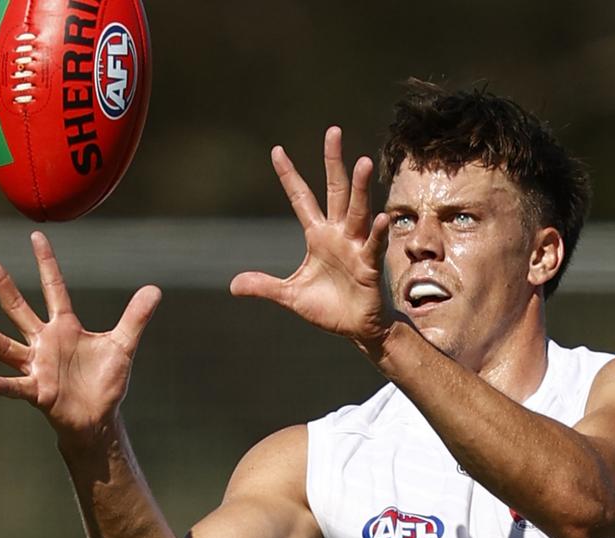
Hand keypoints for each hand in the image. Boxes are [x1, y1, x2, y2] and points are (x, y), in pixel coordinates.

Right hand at [0, 231, 160, 445]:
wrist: (98, 418)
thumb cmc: (105, 381)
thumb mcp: (123, 345)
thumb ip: (135, 318)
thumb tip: (155, 289)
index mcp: (65, 326)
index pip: (54, 287)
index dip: (46, 262)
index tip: (36, 235)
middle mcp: (44, 341)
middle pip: (18, 307)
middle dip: (1, 283)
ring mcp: (37, 366)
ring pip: (6, 346)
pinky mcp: (38, 391)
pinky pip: (17, 386)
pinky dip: (3, 385)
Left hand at [230, 127, 394, 356]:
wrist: (357, 329)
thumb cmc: (328, 308)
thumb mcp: (290, 296)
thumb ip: (265, 286)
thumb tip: (233, 286)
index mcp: (317, 236)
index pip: (301, 198)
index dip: (289, 175)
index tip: (277, 150)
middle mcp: (337, 234)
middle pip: (336, 191)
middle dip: (333, 162)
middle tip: (332, 131)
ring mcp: (355, 246)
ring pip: (357, 211)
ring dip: (361, 188)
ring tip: (363, 161)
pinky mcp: (369, 265)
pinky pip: (373, 244)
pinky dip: (377, 232)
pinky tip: (381, 217)